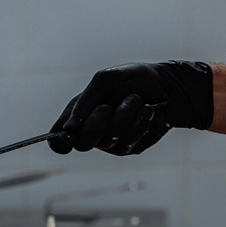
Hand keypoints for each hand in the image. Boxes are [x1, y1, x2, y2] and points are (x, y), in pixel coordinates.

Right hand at [47, 61, 213, 154]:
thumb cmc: (132, 80)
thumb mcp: (105, 80)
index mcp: (77, 116)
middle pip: (82, 143)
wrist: (166, 86)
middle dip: (97, 122)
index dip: (59, 142)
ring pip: (107, 142)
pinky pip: (127, 142)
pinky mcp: (129, 147)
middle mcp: (91, 132)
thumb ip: (85, 102)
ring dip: (123, 117)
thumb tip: (69, 129)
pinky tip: (146, 111)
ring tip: (136, 100)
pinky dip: (138, 123)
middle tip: (109, 105)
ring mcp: (110, 142)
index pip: (58, 140)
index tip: (70, 134)